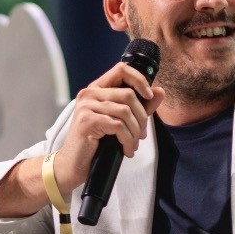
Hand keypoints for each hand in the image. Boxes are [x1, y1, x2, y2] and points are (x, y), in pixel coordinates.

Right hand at [53, 62, 165, 194]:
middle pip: (128, 94)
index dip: (139, 79)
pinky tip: (126, 150)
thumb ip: (140, 106)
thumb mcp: (121, 121)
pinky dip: (127, 140)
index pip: (121, 69)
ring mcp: (86, 106)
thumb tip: (160, 91)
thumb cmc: (97, 143)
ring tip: (133, 144)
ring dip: (135, 132)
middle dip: (141, 117)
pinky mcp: (86, 121)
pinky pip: (118, 126)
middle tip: (141, 135)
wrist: (74, 164)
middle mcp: (89, 93)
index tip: (149, 96)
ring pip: (125, 111)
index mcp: (97, 89)